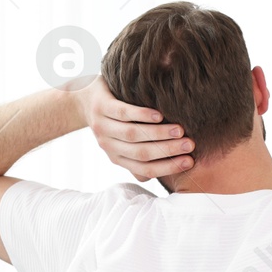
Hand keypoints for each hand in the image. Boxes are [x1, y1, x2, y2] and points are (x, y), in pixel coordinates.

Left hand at [77, 75, 194, 180]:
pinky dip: (141, 115)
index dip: (168, 167)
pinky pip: (123, 113)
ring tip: (180, 130)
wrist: (81, 99)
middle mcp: (109, 145)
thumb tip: (167, 172)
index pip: (145, 168)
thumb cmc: (112, 121)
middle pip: (141, 153)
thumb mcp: (123, 142)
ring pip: (133, 135)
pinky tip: (158, 115)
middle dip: (168, 151)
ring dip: (159, 134)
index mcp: (117, 157)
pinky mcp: (102, 107)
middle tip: (190, 145)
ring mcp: (104, 126)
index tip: (189, 161)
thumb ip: (141, 156)